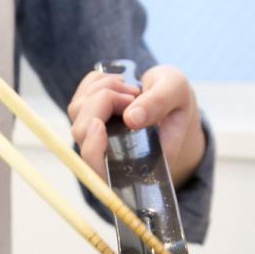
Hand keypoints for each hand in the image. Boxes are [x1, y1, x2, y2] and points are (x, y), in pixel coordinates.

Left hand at [68, 64, 206, 185]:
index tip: (99, 124)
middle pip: (83, 134)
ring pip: (77, 112)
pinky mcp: (87, 121)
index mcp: (140, 163)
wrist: (169, 96)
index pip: (103, 170)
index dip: (94, 150)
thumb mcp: (177, 91)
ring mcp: (96, 139)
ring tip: (130, 88)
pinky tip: (118, 83)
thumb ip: (158, 102)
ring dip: (101, 89)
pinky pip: (77, 100)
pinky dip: (94, 83)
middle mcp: (113, 156)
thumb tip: (131, 118)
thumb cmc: (175, 98)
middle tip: (133, 94)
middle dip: (102, 101)